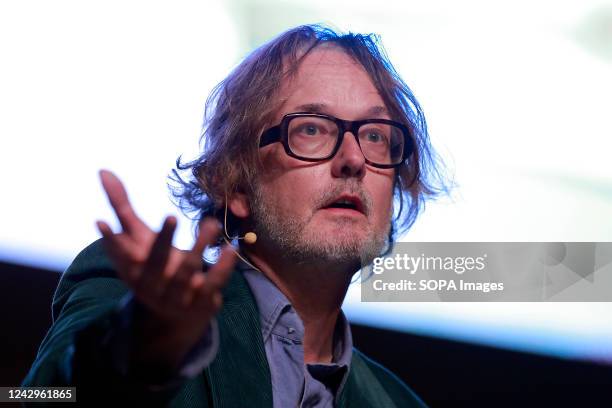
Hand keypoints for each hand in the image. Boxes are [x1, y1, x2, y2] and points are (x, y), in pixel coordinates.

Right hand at [95, 169, 235, 369]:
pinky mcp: (202, 300)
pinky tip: (231, 247)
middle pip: (156, 262)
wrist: (176, 316)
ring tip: (212, 223)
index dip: (111, 240)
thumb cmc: (154, 265)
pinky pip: (213, 282)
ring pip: (188, 270)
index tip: (102, 222)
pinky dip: (222, 266)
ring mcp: (178, 295)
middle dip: (163, 240)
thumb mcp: (138, 238)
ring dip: (199, 247)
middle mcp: (153, 284)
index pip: (120, 254)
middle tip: (172, 217)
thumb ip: (122, 206)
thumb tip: (104, 170)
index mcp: (133, 269)